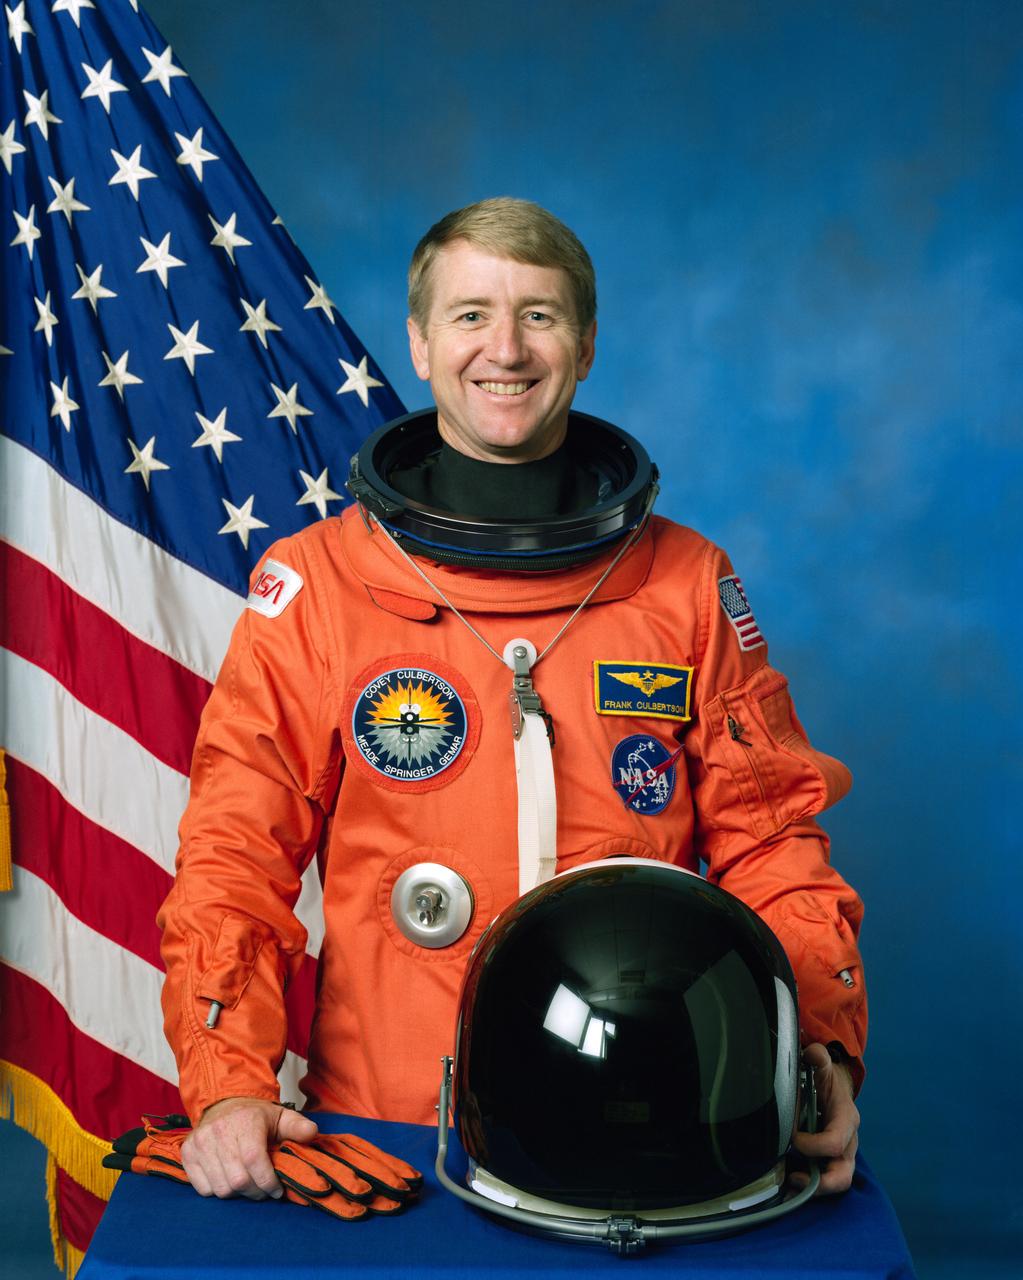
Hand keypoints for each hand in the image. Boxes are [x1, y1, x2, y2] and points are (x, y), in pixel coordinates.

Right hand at [181, 1097, 318, 1199]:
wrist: (224, 1103)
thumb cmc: (255, 1116)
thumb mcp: (280, 1117)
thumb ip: (298, 1127)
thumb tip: (312, 1134)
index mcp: (246, 1121)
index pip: (254, 1160)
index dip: (267, 1181)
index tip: (276, 1190)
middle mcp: (219, 1131)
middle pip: (238, 1180)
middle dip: (255, 1192)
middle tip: (263, 1190)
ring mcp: (200, 1142)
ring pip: (220, 1188)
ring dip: (237, 1194)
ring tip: (247, 1185)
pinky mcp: (187, 1153)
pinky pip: (202, 1188)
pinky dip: (217, 1191)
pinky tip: (227, 1180)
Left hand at [790, 1042, 859, 1194]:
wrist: (832, 1088)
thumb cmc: (826, 1078)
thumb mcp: (823, 1066)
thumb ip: (818, 1058)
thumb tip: (811, 1054)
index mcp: (847, 1119)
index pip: (835, 1141)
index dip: (814, 1144)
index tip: (793, 1137)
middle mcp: (848, 1143)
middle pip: (843, 1174)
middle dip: (821, 1183)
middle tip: (793, 1178)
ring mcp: (840, 1156)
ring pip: (834, 1183)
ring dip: (812, 1189)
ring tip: (787, 1185)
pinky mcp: (828, 1162)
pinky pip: (823, 1180)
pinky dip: (806, 1186)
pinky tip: (785, 1184)